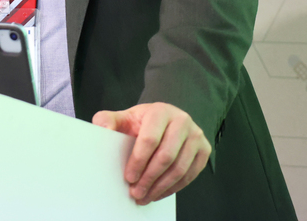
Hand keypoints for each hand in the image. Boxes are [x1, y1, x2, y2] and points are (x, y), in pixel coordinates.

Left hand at [92, 102, 210, 204]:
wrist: (165, 121)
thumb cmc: (142, 122)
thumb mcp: (124, 118)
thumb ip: (107, 121)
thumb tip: (102, 130)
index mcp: (161, 111)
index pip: (150, 139)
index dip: (138, 161)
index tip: (128, 177)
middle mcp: (182, 121)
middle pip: (166, 156)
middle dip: (149, 178)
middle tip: (136, 192)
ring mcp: (196, 135)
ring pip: (179, 168)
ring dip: (160, 187)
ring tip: (145, 196)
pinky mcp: (204, 150)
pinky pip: (190, 175)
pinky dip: (174, 188)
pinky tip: (159, 193)